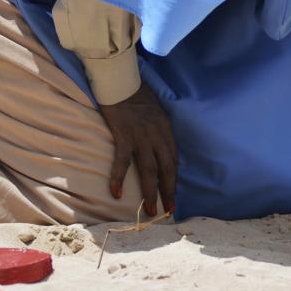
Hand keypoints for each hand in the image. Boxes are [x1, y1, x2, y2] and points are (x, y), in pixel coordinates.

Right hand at [98, 81, 176, 217]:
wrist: (120, 79)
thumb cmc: (135, 92)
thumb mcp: (155, 111)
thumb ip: (158, 128)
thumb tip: (158, 146)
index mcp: (165, 129)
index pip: (173, 160)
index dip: (174, 179)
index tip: (173, 196)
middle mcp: (157, 135)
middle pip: (166, 169)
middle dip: (168, 192)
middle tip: (168, 211)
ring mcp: (141, 136)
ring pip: (149, 170)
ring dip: (150, 192)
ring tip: (150, 211)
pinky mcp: (123, 135)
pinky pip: (122, 161)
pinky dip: (118, 177)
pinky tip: (116, 193)